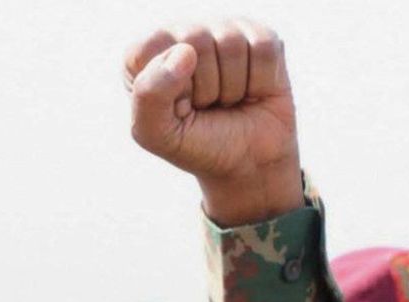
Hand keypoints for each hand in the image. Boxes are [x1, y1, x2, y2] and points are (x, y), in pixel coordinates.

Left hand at [125, 20, 303, 225]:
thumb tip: (185, 51)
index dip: (167, 85)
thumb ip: (149, 95)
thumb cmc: (195, 145)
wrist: (246, 163)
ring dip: (232, 87)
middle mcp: (181, 35)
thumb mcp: (156, 133)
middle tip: (206, 106)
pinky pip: (264, 48)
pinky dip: (260, 81)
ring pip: (231, 43)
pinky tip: (250, 91)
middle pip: (196, 39)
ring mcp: (223, 31)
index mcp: (144, 55)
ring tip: (227, 99)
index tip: (176, 108)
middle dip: (204, 87)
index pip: (149, 47)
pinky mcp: (260, 37)